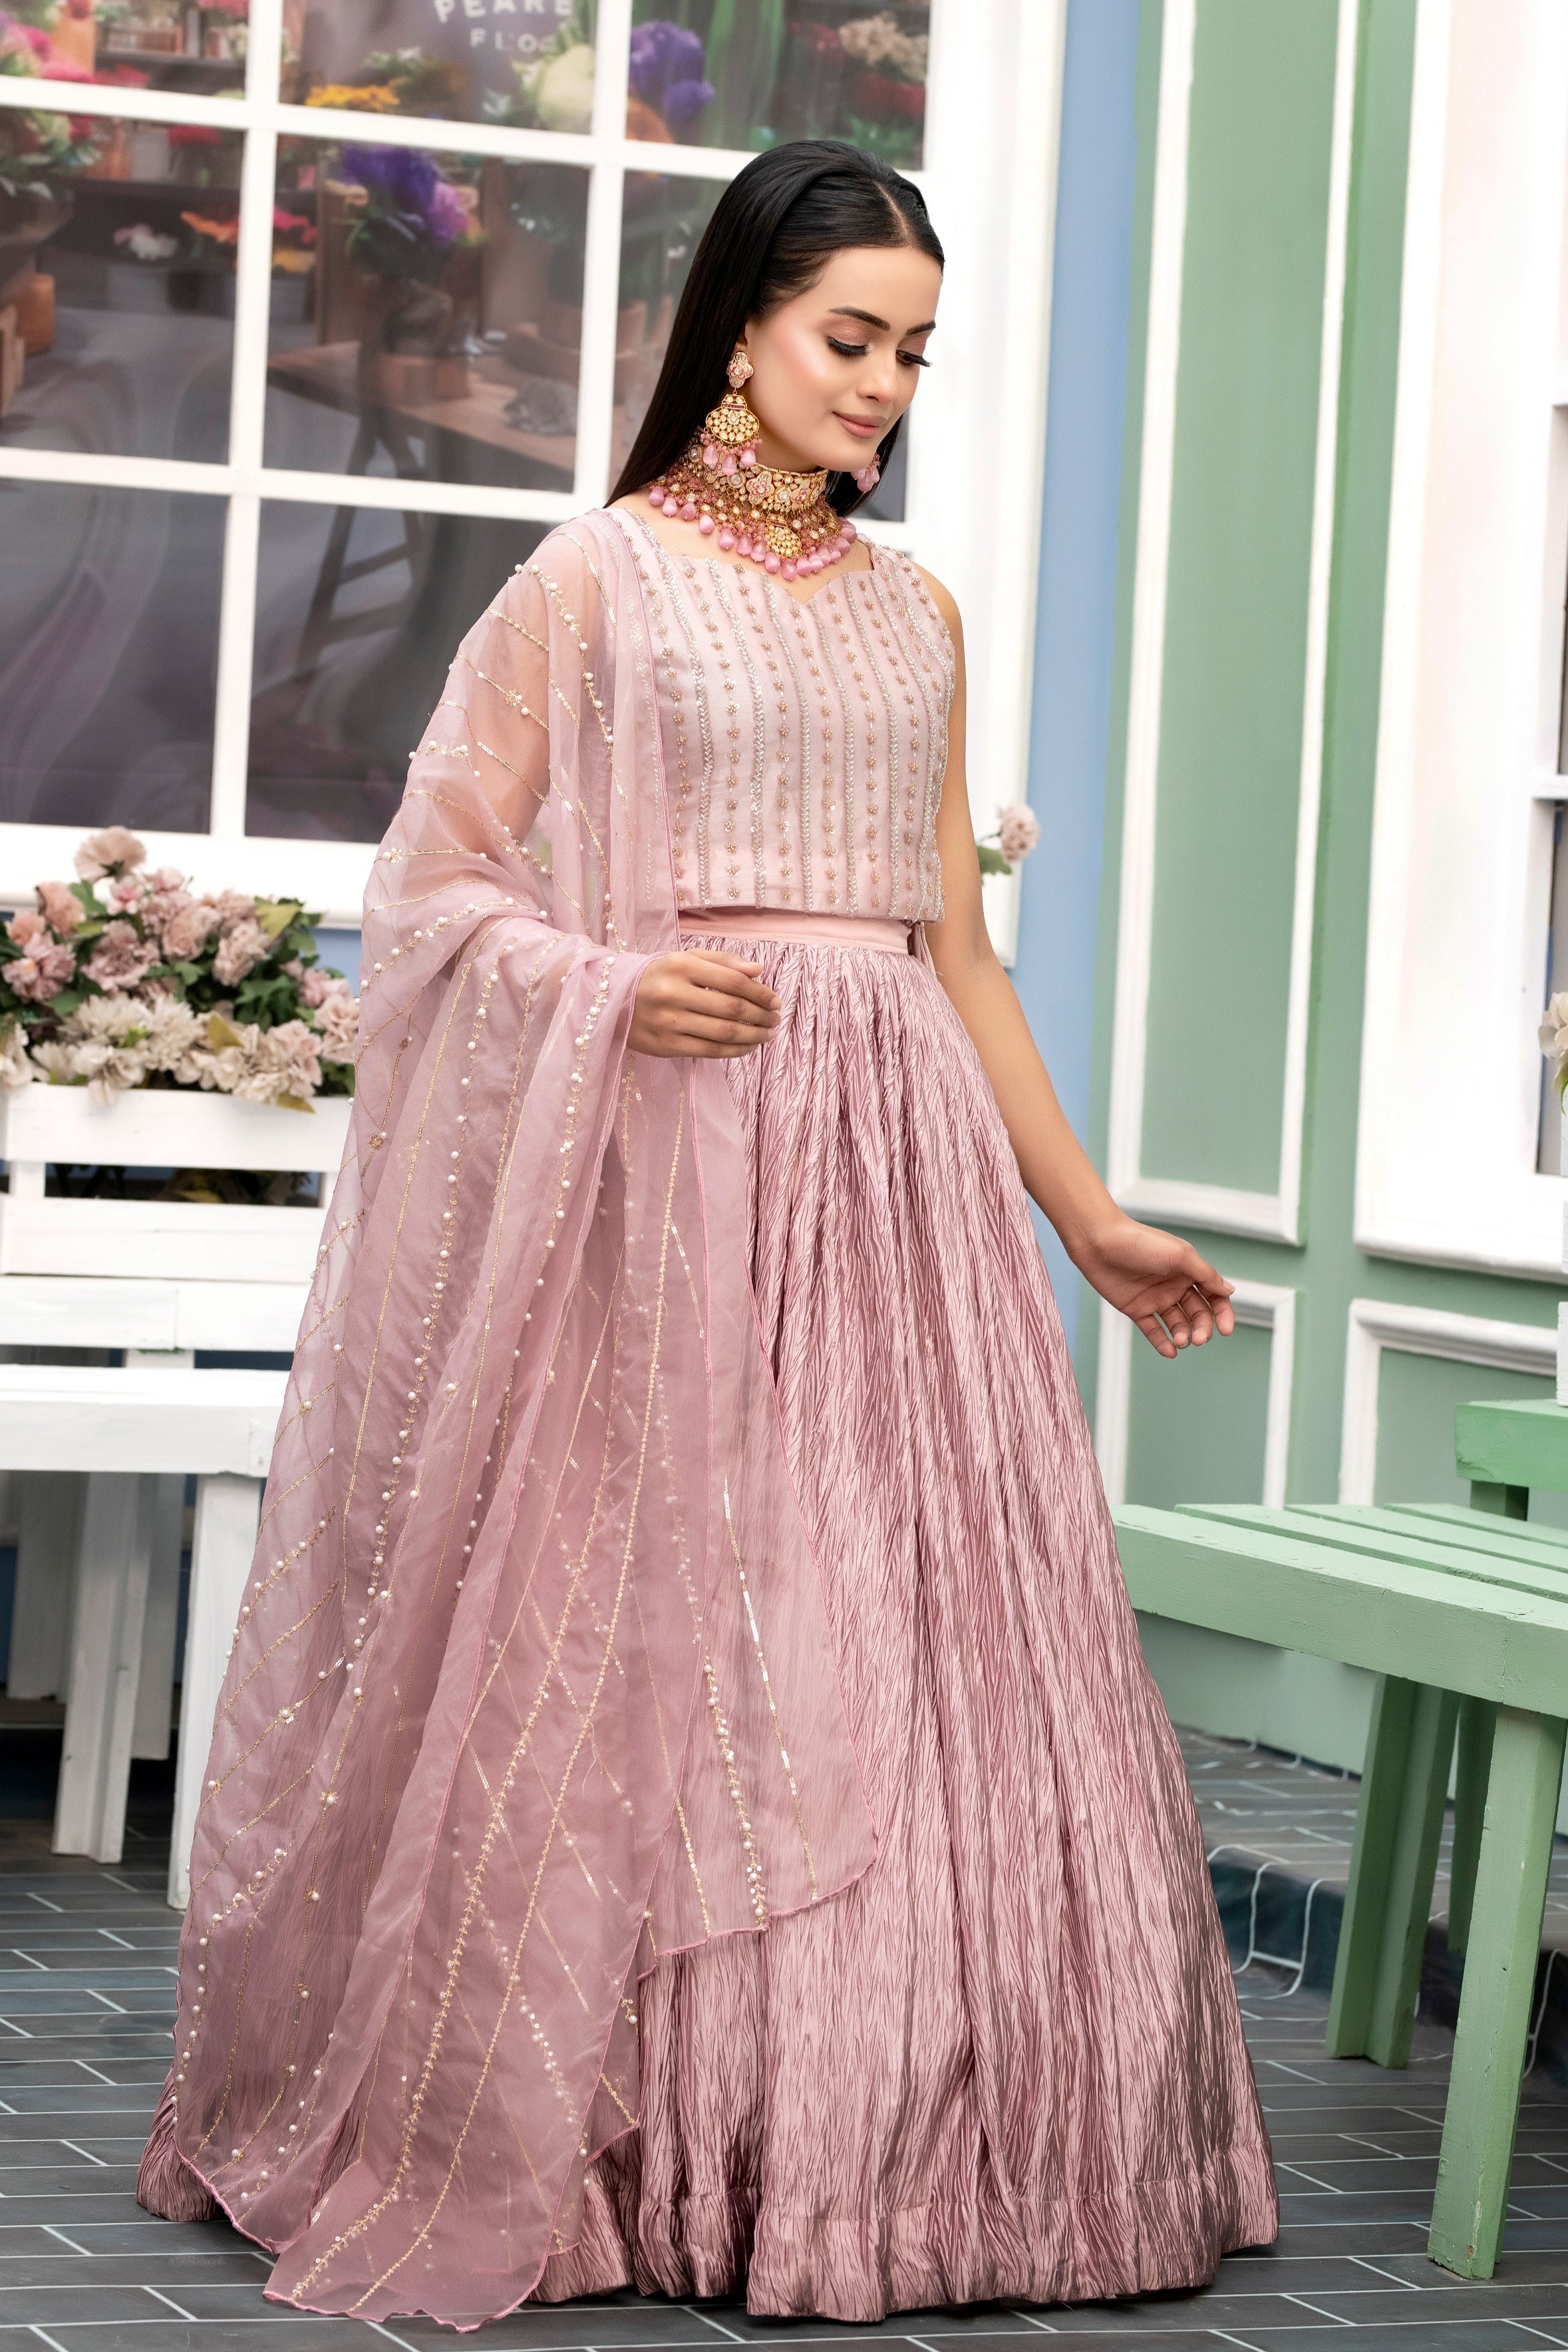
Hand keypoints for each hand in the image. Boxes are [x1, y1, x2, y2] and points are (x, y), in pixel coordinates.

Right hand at [628, 950, 780, 1059]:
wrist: (612, 1001)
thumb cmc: (657, 977)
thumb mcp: (684, 960)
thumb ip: (722, 962)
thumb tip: (758, 971)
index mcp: (680, 966)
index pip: (733, 981)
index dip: (760, 993)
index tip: (776, 1001)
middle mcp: (673, 993)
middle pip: (732, 1008)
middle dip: (761, 1016)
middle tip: (776, 1019)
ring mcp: (668, 1022)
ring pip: (724, 1033)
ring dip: (754, 1036)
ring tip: (768, 1034)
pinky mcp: (665, 1046)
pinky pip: (709, 1051)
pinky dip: (735, 1050)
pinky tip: (748, 1046)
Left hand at [1071, 1214, 1234, 1358]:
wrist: (1099, 1243)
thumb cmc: (1140, 1242)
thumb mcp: (1180, 1255)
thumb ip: (1205, 1274)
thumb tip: (1229, 1290)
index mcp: (1188, 1271)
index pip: (1214, 1296)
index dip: (1223, 1313)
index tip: (1226, 1330)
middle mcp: (1174, 1285)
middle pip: (1198, 1314)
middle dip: (1202, 1328)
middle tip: (1198, 1339)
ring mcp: (1155, 1298)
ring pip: (1177, 1324)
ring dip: (1183, 1335)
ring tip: (1181, 1340)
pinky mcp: (1135, 1309)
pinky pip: (1153, 1330)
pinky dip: (1162, 1342)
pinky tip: (1170, 1350)